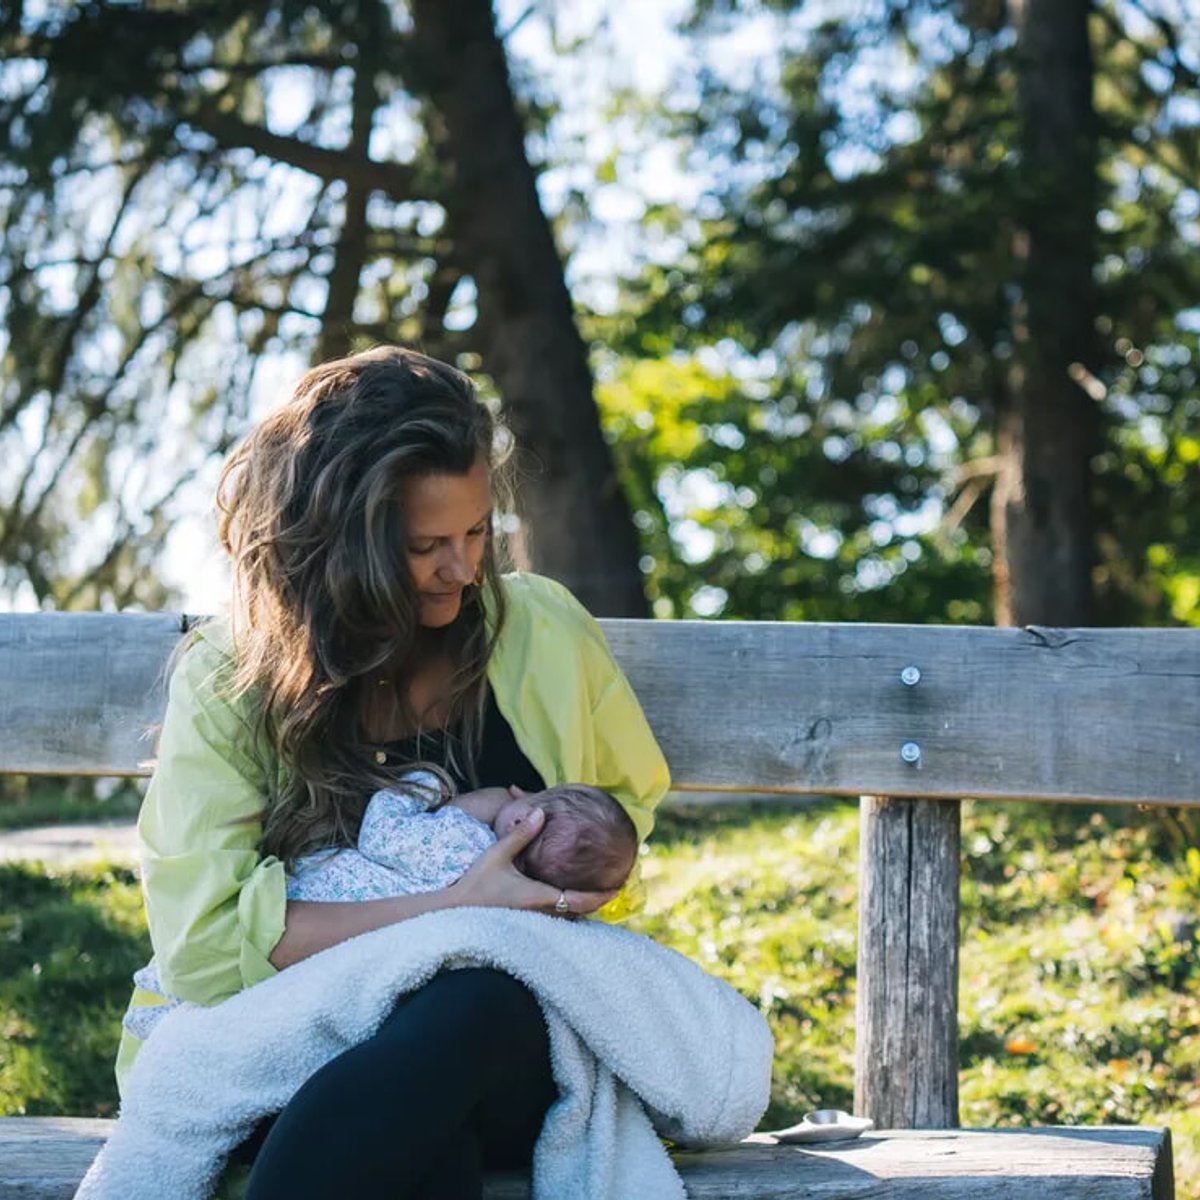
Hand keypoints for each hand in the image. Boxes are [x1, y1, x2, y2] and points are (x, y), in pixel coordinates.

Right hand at [452, 807, 617, 916]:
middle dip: (596, 902)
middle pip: (578, 913)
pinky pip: (554, 918)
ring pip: (567, 917)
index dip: (600, 896)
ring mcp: (532, 920)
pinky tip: (569, 898)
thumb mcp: (498, 854)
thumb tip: (541, 812)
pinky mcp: (524, 922)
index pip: (578, 900)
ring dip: (582, 906)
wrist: (454, 911)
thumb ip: (521, 834)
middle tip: (613, 887)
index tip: (617, 888)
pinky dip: (568, 910)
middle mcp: (540, 912)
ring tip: (597, 892)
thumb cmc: (476, 883)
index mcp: (538, 897)